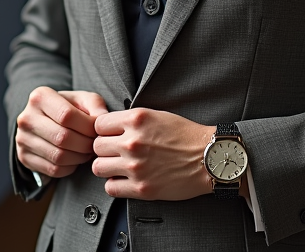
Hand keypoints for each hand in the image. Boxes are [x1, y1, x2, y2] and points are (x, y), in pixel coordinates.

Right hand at [16, 87, 108, 179]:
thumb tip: (102, 120)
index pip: (66, 115)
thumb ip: (95, 105)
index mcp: (40, 97)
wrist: (45, 119)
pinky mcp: (24, 157)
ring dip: (79, 157)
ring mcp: (22, 139)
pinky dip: (70, 167)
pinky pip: (53, 169)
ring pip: (58, 156)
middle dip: (85, 144)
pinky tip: (75, 158)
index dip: (87, 126)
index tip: (97, 129)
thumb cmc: (69, 107)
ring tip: (87, 151)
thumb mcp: (82, 99)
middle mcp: (26, 117)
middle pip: (62, 138)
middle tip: (95, 144)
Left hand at [92, 108, 214, 200]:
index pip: (98, 124)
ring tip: (118, 166)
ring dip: (106, 167)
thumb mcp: (157, 115)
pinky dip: (115, 184)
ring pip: (98, 167)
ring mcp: (136, 166)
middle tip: (115, 152)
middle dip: (104, 149)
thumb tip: (108, 126)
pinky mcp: (141, 188)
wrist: (209, 158)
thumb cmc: (186, 135)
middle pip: (96, 146)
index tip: (111, 135)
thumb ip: (131, 120)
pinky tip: (125, 180)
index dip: (104, 130)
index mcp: (136, 119)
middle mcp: (133, 142)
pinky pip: (110, 188)